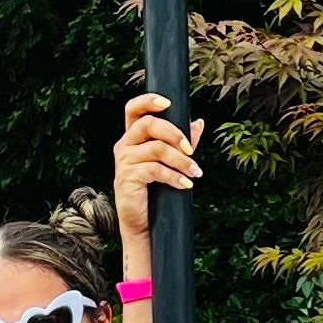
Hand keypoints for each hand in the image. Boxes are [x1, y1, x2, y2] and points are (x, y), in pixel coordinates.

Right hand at [113, 93, 201, 255]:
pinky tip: (185, 184)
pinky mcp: (127, 178)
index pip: (134, 109)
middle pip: (147, 124)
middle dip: (174, 133)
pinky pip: (155, 170)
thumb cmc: (154, 190)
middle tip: (191, 149)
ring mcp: (124, 161)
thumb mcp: (170, 162)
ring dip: (181, 160)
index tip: (167, 102)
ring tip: (195, 172)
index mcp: (133, 137)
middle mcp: (125, 145)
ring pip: (156, 148)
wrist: (143, 222)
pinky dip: (174, 176)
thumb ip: (182, 142)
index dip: (148, 100)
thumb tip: (198, 123)